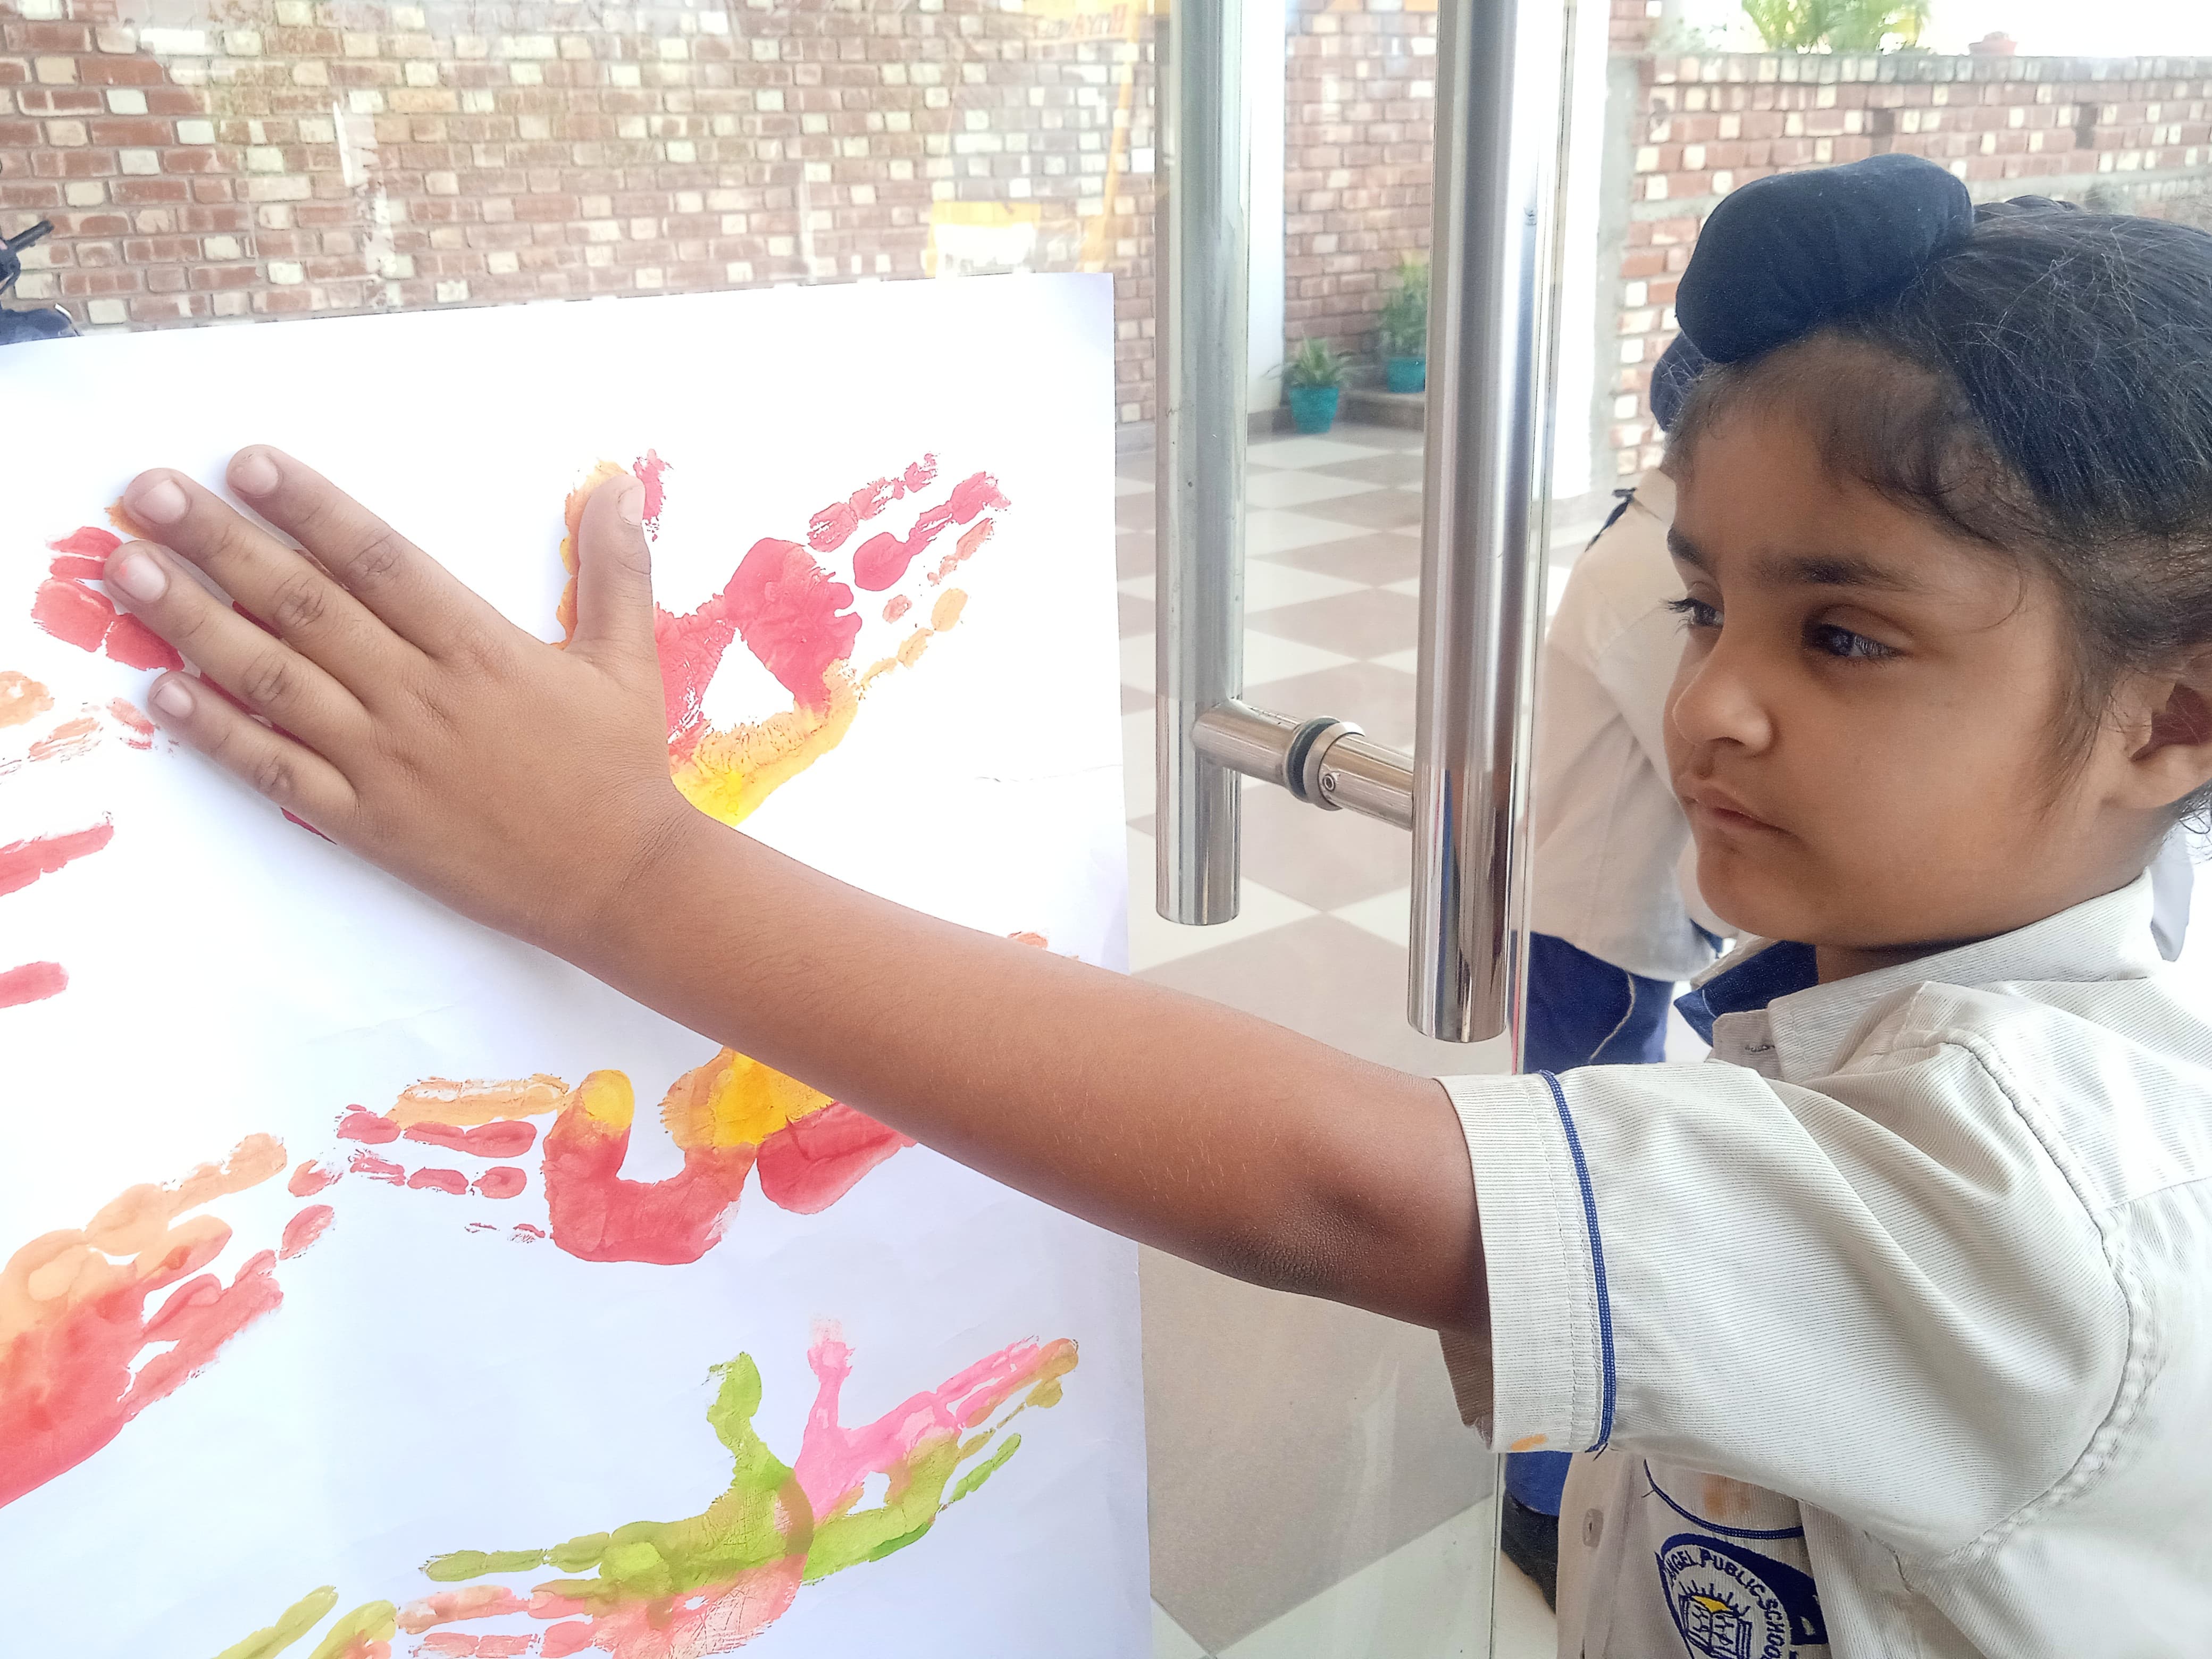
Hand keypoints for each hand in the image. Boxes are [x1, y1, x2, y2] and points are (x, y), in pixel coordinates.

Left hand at [101, 448, 700, 965]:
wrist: (620, 880)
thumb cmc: (621, 768)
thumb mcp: (628, 659)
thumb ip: (616, 568)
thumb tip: (621, 484)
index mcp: (481, 649)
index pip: (378, 562)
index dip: (311, 508)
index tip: (248, 463)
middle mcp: (422, 697)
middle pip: (306, 606)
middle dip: (222, 543)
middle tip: (151, 493)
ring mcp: (387, 760)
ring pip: (274, 679)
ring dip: (194, 621)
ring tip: (130, 571)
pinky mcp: (367, 820)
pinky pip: (277, 770)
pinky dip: (218, 731)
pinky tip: (163, 690)